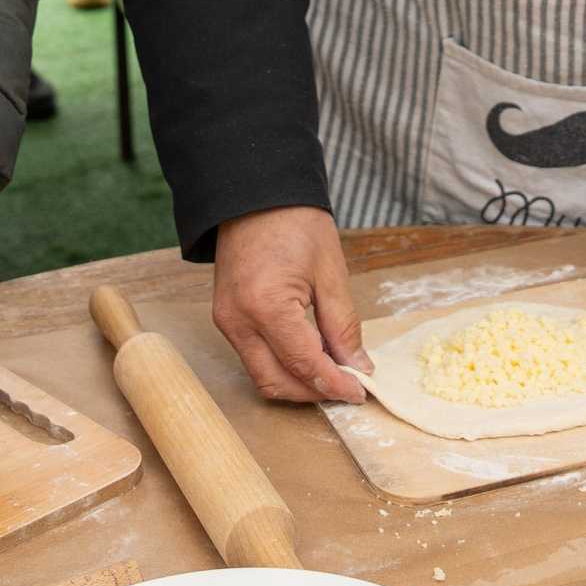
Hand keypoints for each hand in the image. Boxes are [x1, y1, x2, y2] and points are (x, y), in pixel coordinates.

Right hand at [211, 205, 369, 402]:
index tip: (359, 390)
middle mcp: (238, 321)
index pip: (303, 364)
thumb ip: (344, 325)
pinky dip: (282, 364)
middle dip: (313, 392)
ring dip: (297, 382)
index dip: (334, 383)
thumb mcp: (330, 272)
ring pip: (262, 375)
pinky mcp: (225, 317)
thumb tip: (357, 366)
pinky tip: (309, 354)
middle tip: (347, 387)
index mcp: (266, 306)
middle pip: (276, 382)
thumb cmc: (294, 221)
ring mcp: (226, 321)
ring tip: (331, 371)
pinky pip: (253, 356)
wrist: (255, 192)